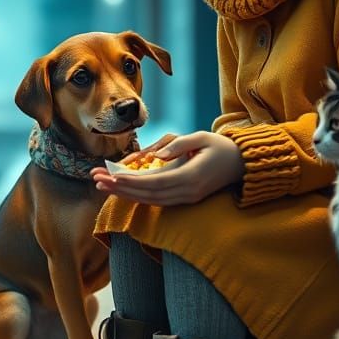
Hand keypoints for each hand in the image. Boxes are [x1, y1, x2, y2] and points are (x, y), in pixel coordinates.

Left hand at [91, 130, 244, 205]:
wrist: (242, 164)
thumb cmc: (221, 146)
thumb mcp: (202, 137)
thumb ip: (179, 144)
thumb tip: (156, 154)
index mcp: (191, 177)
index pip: (154, 182)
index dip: (131, 181)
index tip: (111, 175)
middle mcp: (187, 192)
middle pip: (147, 194)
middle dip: (120, 188)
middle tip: (96, 180)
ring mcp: (187, 198)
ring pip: (150, 200)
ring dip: (125, 194)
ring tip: (103, 185)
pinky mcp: (185, 198)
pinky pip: (157, 200)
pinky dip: (138, 196)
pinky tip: (122, 190)